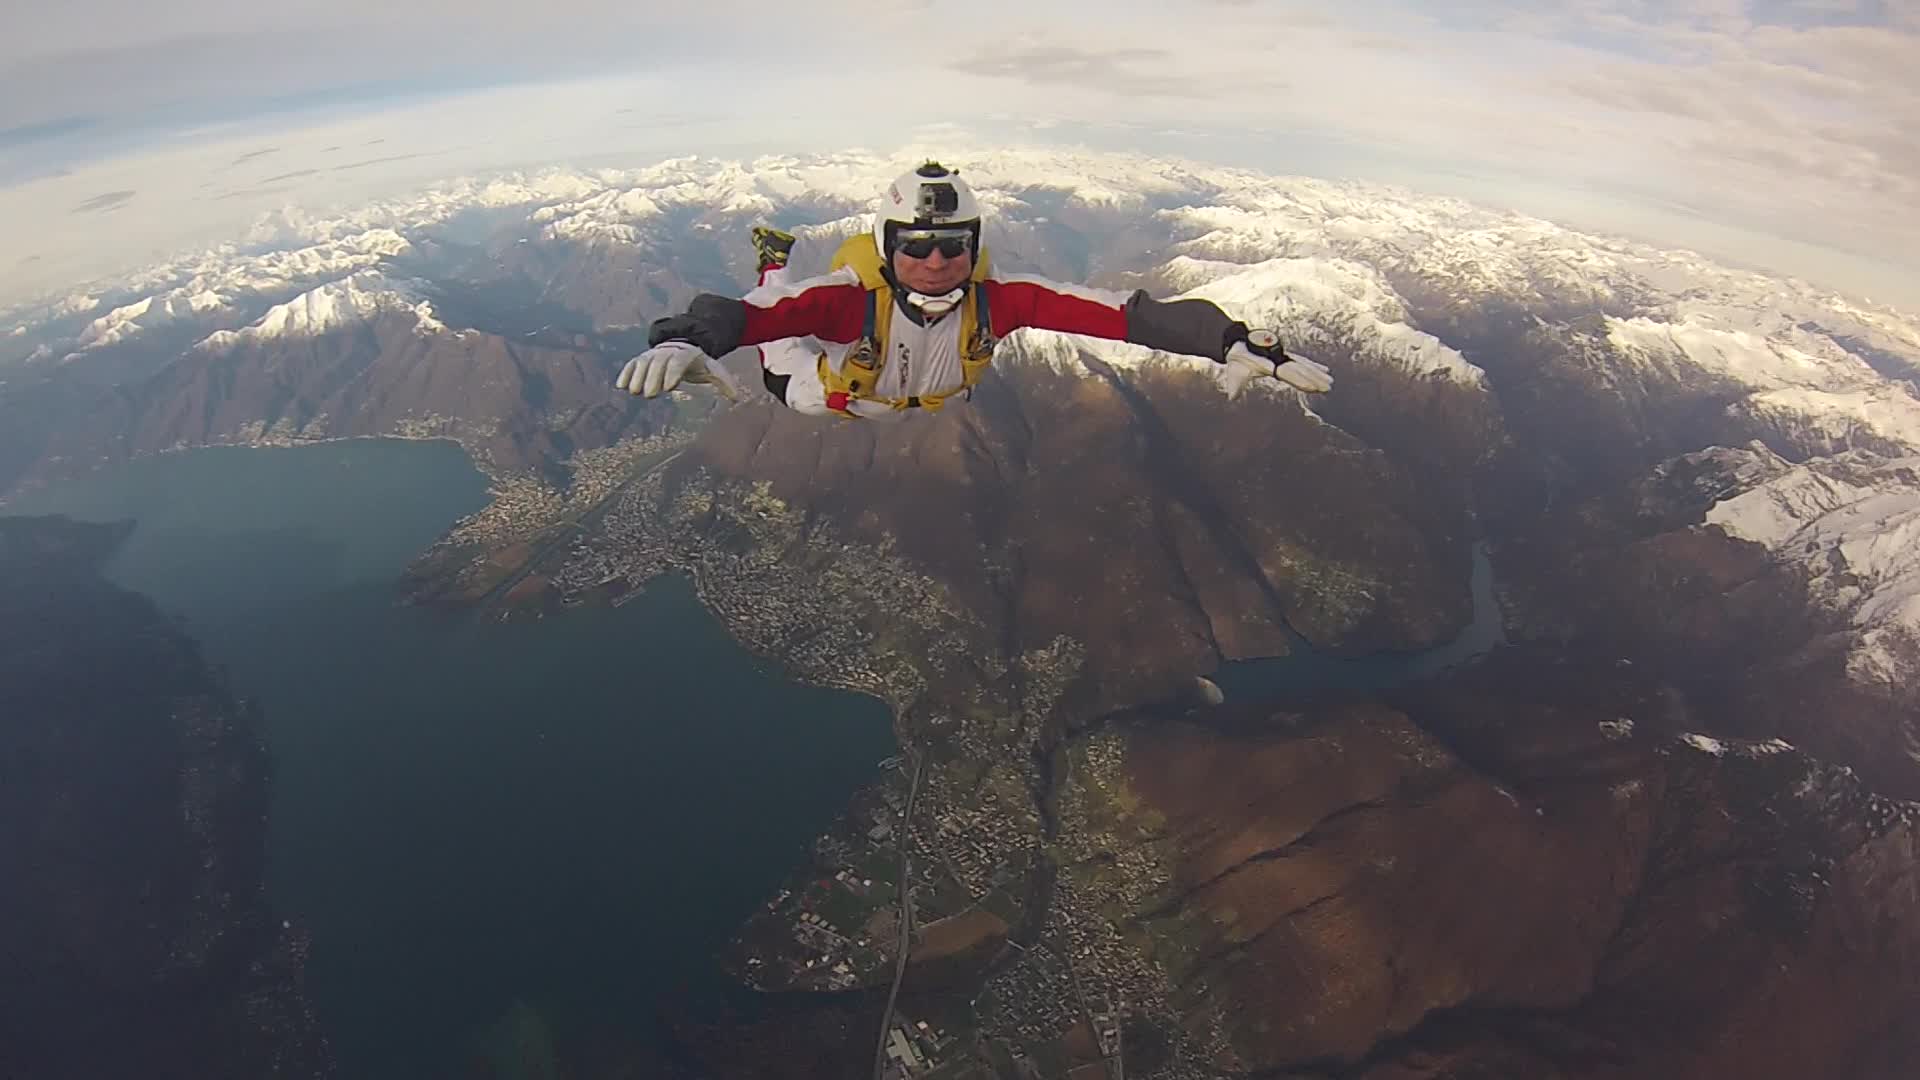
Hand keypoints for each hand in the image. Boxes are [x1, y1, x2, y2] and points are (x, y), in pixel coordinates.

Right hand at [615, 341, 742, 400]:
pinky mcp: (642, 359)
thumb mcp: (712, 368)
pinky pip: (632, 364)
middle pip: (658, 363)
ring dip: (637, 376)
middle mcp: (667, 352)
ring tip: (633, 391)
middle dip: (653, 378)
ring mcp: (653, 354)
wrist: (682, 343)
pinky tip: (620, 385)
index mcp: (685, 354)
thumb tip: (737, 397)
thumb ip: (724, 382)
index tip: (669, 386)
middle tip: (650, 395)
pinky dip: (626, 372)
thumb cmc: (698, 361)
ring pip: (643, 363)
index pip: (678, 362)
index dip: (673, 372)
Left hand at [1222, 336, 1332, 397]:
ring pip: (1304, 365)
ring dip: (1317, 373)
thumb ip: (1235, 385)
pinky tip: (1324, 370)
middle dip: (1315, 378)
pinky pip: (1302, 362)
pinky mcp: (1286, 357)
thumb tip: (1231, 396)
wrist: (1237, 344)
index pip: (1289, 373)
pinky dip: (1313, 366)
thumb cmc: (1236, 361)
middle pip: (1301, 370)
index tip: (1313, 386)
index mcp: (1271, 364)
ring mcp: (1284, 357)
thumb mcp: (1235, 372)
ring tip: (1330, 381)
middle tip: (1328, 386)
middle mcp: (1280, 359)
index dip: (1301, 380)